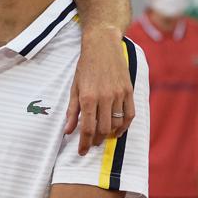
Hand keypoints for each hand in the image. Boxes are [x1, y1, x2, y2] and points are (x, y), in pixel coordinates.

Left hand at [65, 28, 134, 154]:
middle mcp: (104, 97)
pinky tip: (118, 131)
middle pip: (103, 129)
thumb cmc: (86, 66)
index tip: (82, 151)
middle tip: (92, 144)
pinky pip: (130, 115)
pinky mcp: (129, 91)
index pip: (87, 128)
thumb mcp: (74, 87)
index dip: (84, 143)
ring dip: (109, 134)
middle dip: (96, 141)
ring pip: (116, 124)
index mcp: (88, 97)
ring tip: (103, 137)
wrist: (103, 45)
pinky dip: (124, 126)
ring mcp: (119, 94)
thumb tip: (68, 131)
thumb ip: (72, 111)